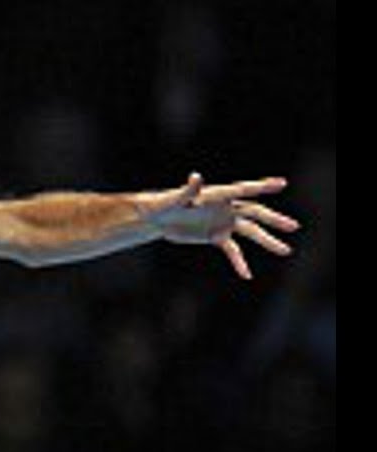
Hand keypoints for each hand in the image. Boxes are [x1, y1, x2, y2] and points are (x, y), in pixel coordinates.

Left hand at [137, 172, 300, 278]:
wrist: (156, 218)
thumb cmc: (163, 204)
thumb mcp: (175, 199)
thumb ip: (188, 190)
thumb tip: (196, 177)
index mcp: (218, 195)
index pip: (244, 190)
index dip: (262, 186)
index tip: (281, 184)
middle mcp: (226, 208)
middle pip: (255, 213)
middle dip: (274, 220)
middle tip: (293, 226)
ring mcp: (223, 222)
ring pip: (250, 232)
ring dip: (267, 241)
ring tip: (285, 250)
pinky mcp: (216, 236)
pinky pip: (233, 250)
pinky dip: (239, 262)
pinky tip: (247, 274)